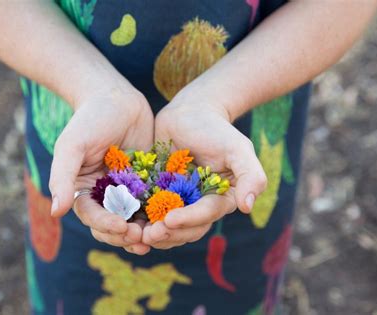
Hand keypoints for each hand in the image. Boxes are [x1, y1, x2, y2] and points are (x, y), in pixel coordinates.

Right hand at [49, 85, 153, 254]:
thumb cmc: (90, 120)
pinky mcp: (148, 182)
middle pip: (113, 225)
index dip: (105, 225)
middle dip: (125, 235)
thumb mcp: (72, 146)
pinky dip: (161, 214)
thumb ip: (62, 177)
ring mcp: (128, 190)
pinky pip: (154, 203)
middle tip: (141, 237)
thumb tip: (56, 212)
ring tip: (157, 236)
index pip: (92, 216)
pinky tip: (172, 220)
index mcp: (84, 190)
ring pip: (135, 219)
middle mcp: (105, 194)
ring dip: (145, 231)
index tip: (121, 227)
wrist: (117, 98)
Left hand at [143, 90, 266, 248]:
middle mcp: (199, 205)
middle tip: (149, 233)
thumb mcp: (238, 147)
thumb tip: (247, 207)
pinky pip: (149, 213)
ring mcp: (177, 202)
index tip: (169, 219)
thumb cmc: (216, 129)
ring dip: (153, 233)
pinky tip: (126, 220)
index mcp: (219, 199)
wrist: (190, 112)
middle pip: (186, 229)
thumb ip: (250, 175)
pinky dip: (139, 220)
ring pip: (167, 227)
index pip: (205, 215)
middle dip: (168, 233)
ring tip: (136, 233)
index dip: (189, 220)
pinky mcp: (158, 195)